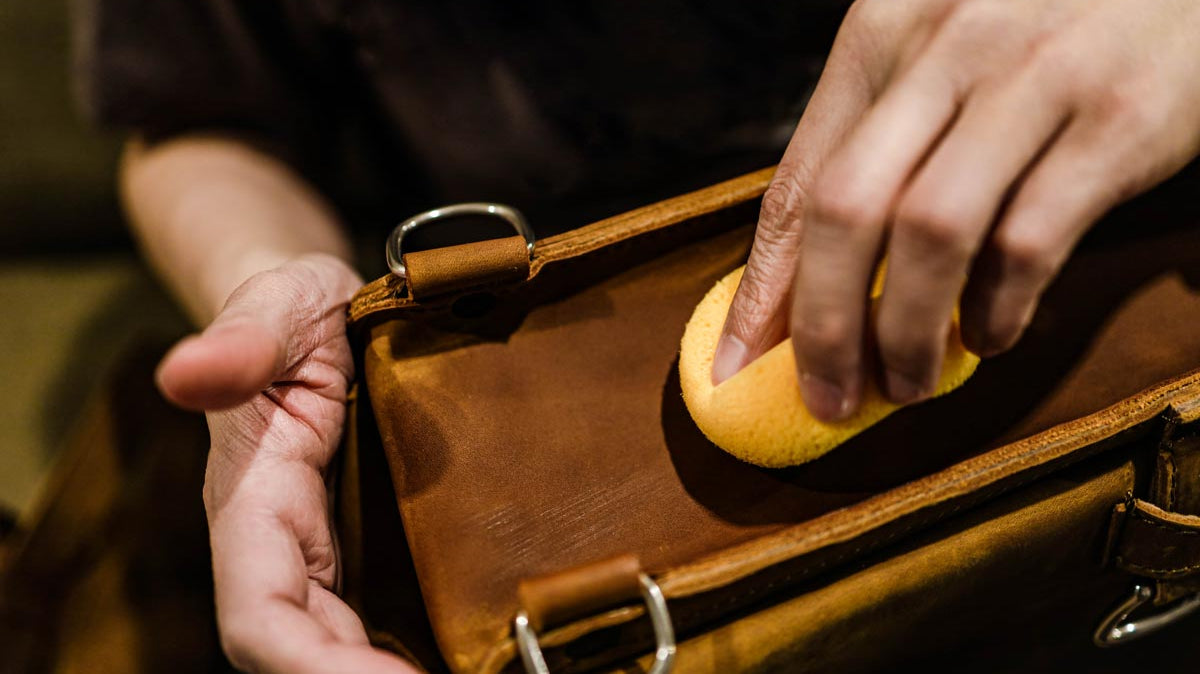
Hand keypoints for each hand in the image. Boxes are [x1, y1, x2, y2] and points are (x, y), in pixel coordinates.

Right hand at [157, 254, 415, 673]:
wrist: (317, 311)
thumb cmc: (292, 308)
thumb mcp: (278, 305)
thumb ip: (242, 340)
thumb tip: (184, 372)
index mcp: (251, 500)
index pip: (260, 616)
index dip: (315, 666)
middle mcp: (280, 545)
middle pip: (302, 652)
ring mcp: (319, 555)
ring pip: (336, 647)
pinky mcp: (355, 550)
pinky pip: (368, 623)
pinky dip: (400, 654)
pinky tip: (458, 658)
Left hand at [716, 0, 1199, 419]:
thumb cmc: (1043, 28)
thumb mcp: (938, 60)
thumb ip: (877, 150)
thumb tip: (811, 285)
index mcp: (881, 33)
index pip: (797, 184)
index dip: (761, 291)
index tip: (739, 365)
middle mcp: (943, 49)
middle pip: (845, 212)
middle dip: (823, 329)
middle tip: (827, 398)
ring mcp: (1032, 78)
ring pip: (930, 234)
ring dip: (908, 333)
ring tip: (908, 382)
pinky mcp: (1115, 119)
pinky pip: (1028, 242)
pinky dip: (997, 310)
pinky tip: (989, 334)